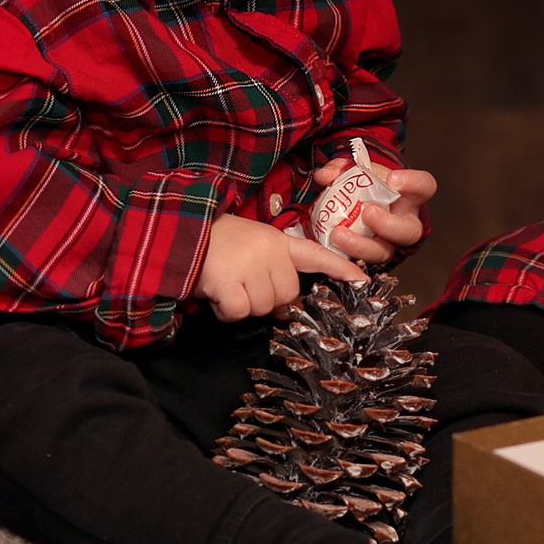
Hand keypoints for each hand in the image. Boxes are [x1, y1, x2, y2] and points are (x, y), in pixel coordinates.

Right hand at [196, 214, 364, 321]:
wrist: (180, 231)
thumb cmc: (219, 244)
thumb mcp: (254, 246)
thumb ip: (276, 269)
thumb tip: (289, 306)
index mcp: (279, 242)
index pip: (317, 254)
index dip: (341, 268)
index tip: (363, 280)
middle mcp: (270, 251)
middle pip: (288, 295)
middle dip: (267, 298)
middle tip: (244, 283)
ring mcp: (250, 264)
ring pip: (265, 307)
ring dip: (245, 305)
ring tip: (228, 284)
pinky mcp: (228, 280)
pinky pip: (240, 312)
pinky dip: (227, 311)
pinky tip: (217, 294)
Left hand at [312, 159, 436, 265]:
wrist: (356, 204)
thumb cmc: (364, 185)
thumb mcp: (355, 170)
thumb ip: (341, 169)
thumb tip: (326, 175)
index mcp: (408, 195)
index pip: (424, 186)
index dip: (413, 183)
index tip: (393, 179)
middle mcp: (404, 221)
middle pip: (410, 231)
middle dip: (388, 224)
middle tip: (368, 212)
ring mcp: (387, 242)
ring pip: (384, 251)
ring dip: (361, 245)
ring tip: (340, 234)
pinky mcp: (368, 255)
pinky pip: (361, 261)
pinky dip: (345, 253)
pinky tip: (332, 244)